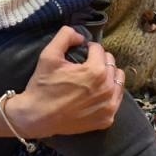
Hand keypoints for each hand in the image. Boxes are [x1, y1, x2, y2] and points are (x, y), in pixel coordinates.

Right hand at [4, 27, 123, 137]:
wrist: (37, 118)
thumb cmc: (43, 86)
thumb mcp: (49, 55)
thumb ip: (65, 36)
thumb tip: (80, 36)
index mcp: (96, 71)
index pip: (99, 49)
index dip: (88, 49)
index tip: (80, 54)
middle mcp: (107, 88)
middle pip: (111, 63)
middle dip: (99, 61)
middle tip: (84, 67)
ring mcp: (109, 106)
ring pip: (118, 80)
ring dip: (108, 75)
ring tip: (93, 79)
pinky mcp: (107, 119)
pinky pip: (116, 99)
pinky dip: (108, 94)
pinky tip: (95, 94)